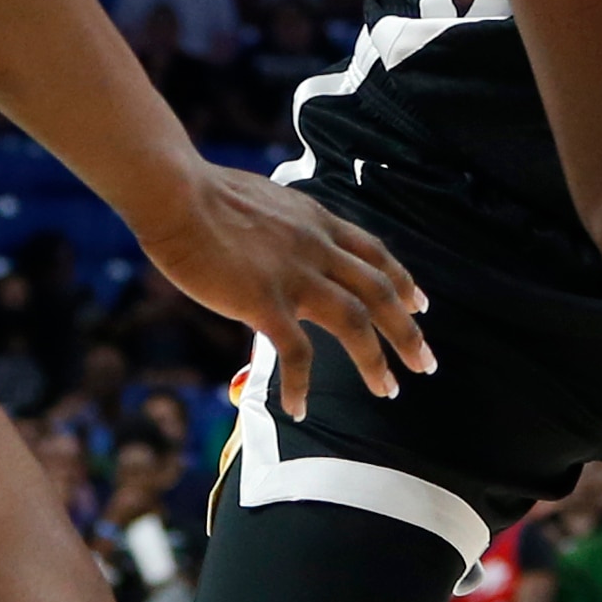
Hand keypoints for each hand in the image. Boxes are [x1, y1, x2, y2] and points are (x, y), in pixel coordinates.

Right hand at [135, 164, 435, 405]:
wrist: (177, 194)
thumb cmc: (206, 194)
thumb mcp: (266, 201)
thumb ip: (286, 226)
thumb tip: (285, 239)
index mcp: (317, 222)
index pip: (374, 253)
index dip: (403, 280)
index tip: (420, 304)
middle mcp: (317, 248)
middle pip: (379, 291)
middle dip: (407, 330)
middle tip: (425, 363)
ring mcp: (294, 275)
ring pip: (354, 322)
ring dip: (375, 360)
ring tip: (387, 390)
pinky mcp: (264, 301)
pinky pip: (295, 352)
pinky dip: (301, 384)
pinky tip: (299, 408)